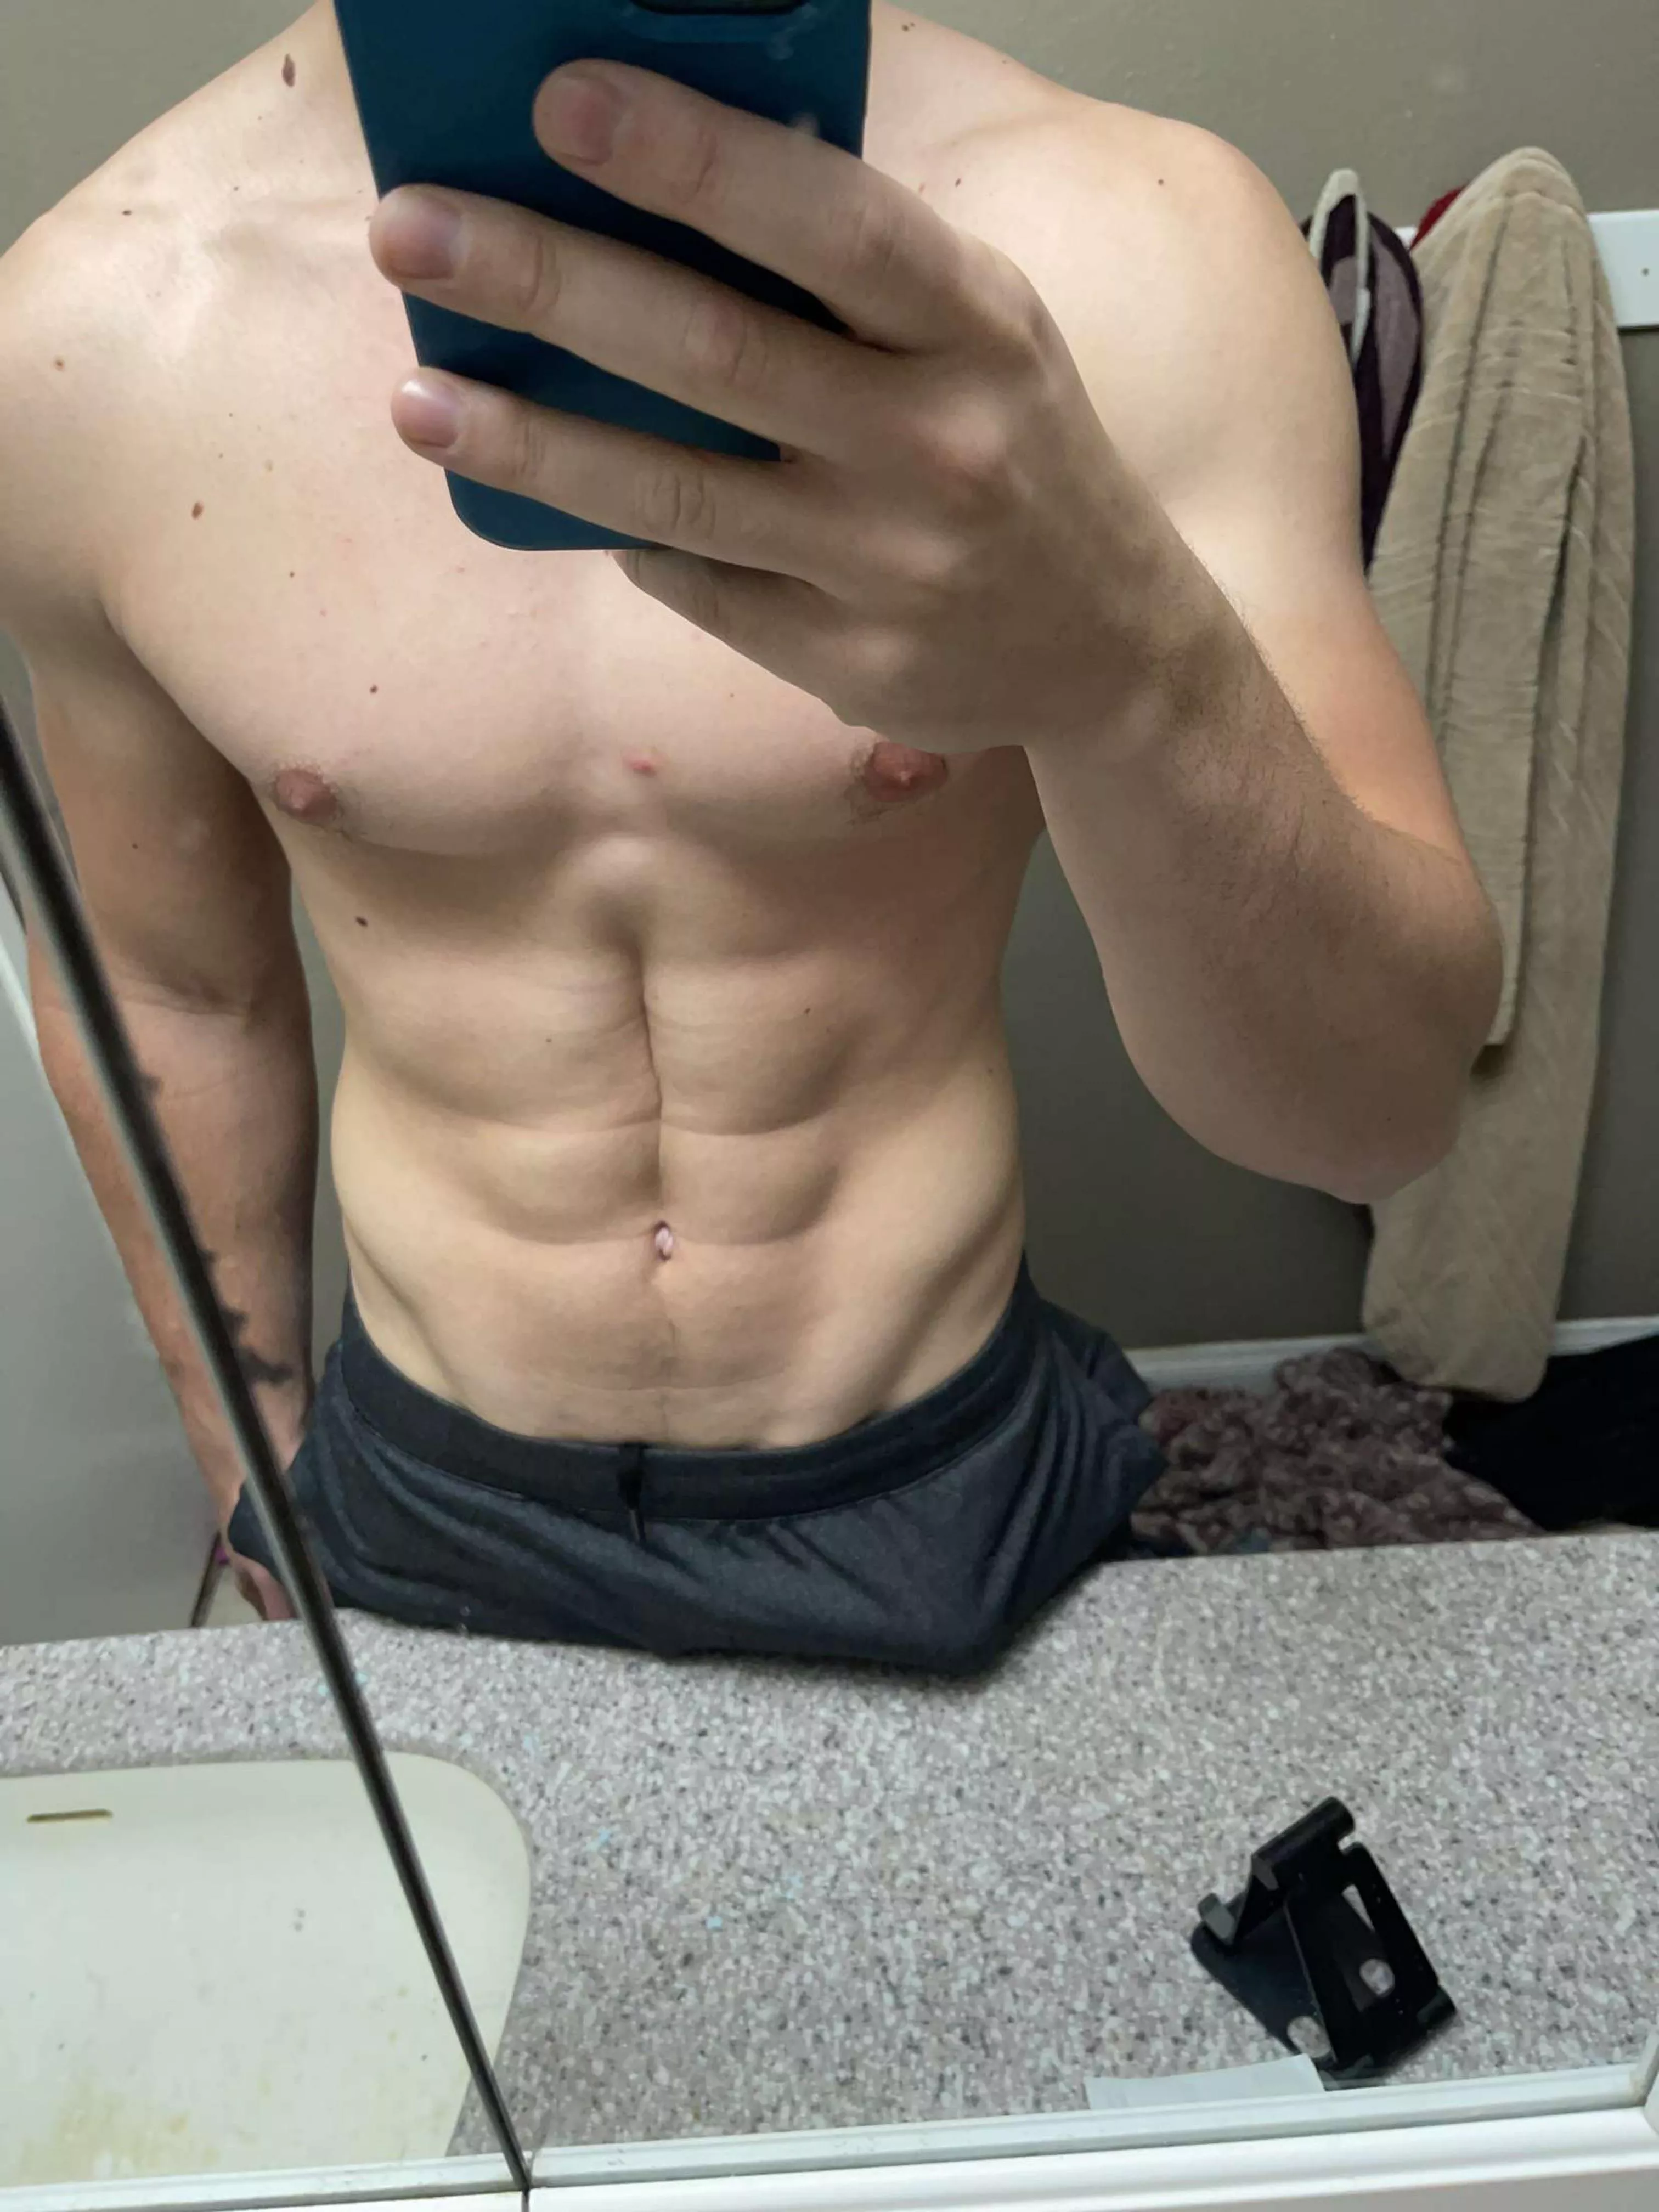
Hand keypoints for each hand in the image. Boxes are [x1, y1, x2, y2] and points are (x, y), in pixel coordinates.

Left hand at [368, 63, 1164, 755]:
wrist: (1112, 649)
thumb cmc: (1019, 449)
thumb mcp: (985, 331)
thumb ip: (859, 268)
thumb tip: (670, 182)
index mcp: (978, 328)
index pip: (830, 224)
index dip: (693, 159)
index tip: (558, 97)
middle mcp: (937, 446)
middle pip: (717, 354)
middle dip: (550, 281)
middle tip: (413, 231)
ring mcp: (888, 569)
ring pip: (677, 495)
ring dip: (531, 442)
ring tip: (417, 401)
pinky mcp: (846, 662)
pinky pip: (696, 586)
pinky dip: (611, 535)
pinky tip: (529, 492)